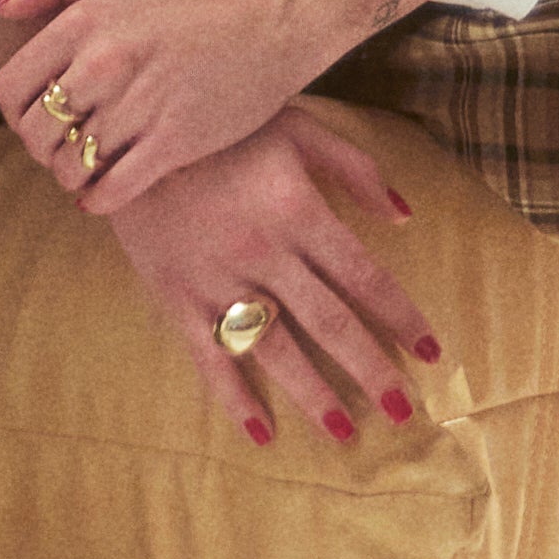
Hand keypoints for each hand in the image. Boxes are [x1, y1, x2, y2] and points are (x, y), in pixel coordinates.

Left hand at [0, 0, 287, 204]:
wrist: (265, 29)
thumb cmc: (188, 6)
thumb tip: (4, 9)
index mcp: (83, 24)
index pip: (12, 89)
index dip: (16, 112)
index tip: (36, 115)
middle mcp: (103, 65)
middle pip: (36, 134)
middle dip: (43, 147)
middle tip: (64, 144)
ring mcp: (137, 106)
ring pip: (70, 166)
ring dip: (71, 174)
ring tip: (86, 166)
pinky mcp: (171, 143)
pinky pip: (111, 190)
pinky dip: (97, 199)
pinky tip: (102, 192)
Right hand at [87, 108, 441, 452]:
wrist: (126, 131)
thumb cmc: (221, 125)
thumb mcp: (295, 124)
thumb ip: (354, 166)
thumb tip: (405, 214)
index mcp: (298, 210)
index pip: (364, 276)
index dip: (401, 317)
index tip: (432, 353)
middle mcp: (263, 253)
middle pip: (330, 323)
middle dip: (371, 371)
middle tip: (403, 413)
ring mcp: (217, 280)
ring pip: (276, 350)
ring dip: (314, 396)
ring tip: (346, 434)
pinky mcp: (176, 298)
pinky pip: (209, 359)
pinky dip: (234, 399)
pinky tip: (261, 433)